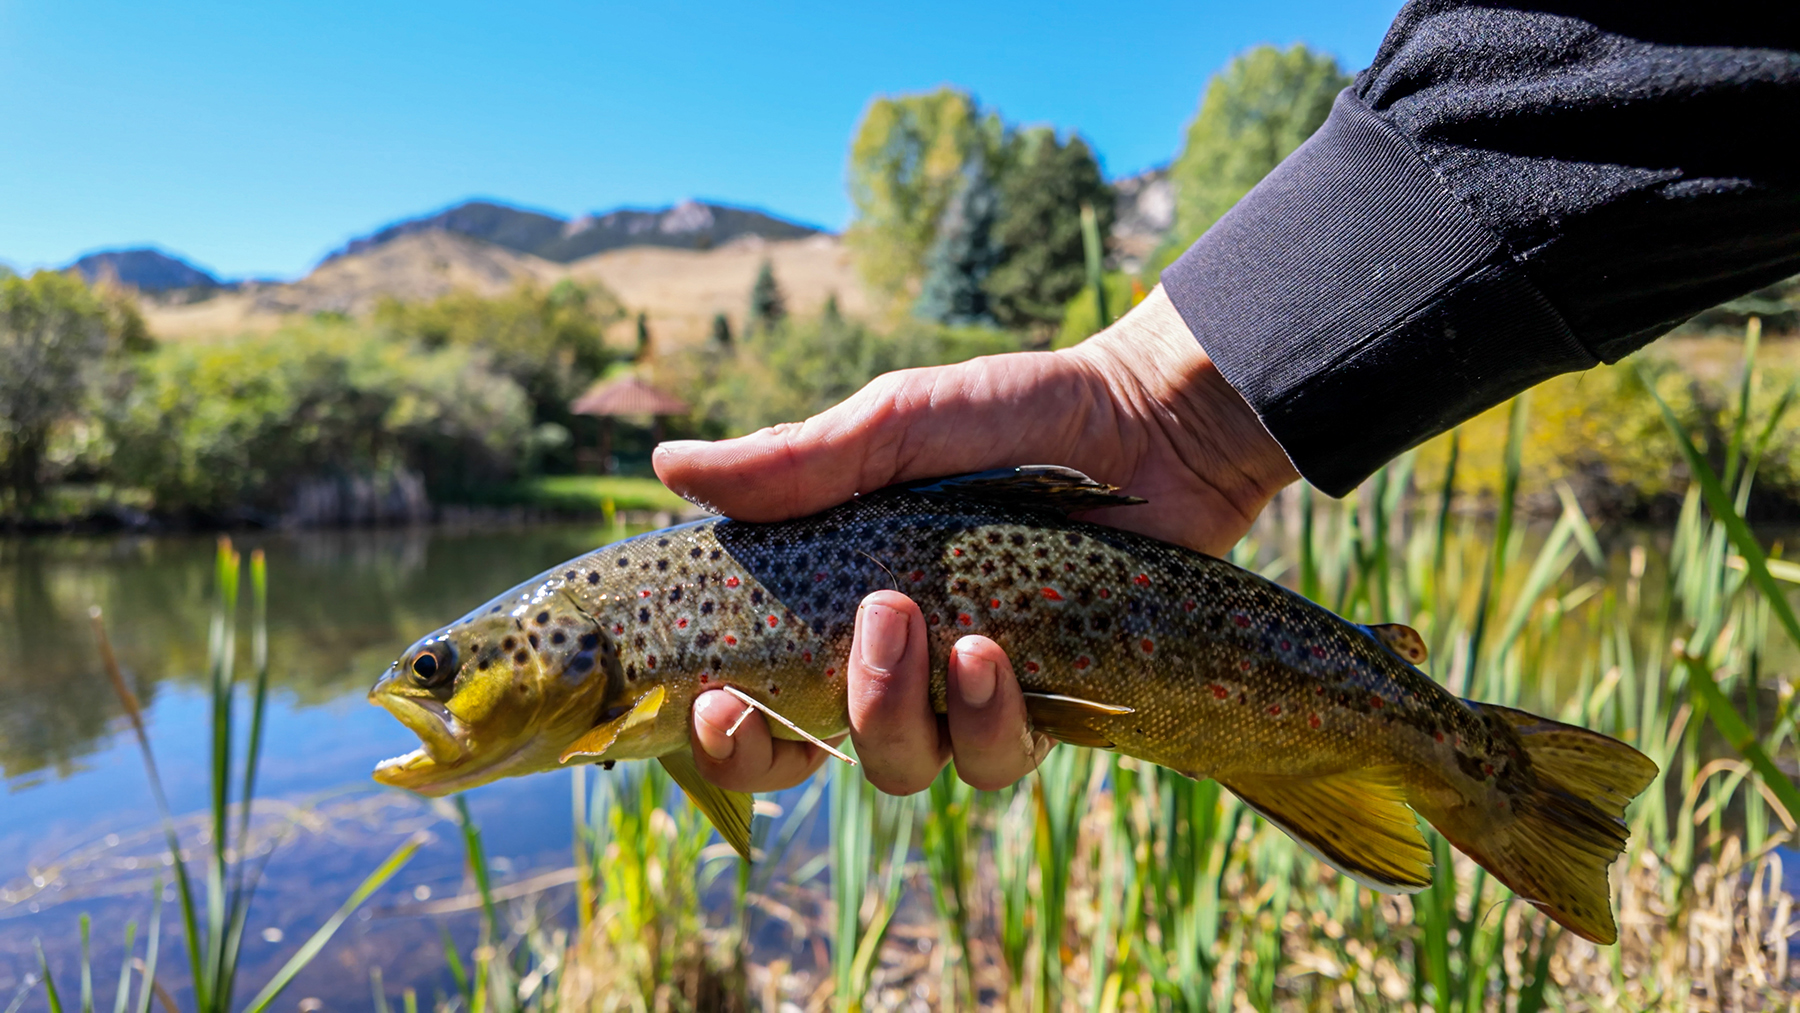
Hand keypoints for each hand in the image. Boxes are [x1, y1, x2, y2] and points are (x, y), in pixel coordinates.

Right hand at [658, 285, 1297, 794]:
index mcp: (833, 597)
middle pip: (808, 757)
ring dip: (892, 710)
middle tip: (793, 678)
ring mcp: (965, 692)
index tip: (711, 701)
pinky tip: (995, 657)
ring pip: (902, 766)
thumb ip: (795, 461)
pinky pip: (997, 759)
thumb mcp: (897, 424)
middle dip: (781, 743)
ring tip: (927, 626)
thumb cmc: (1013, 412)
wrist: (1148, 419)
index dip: (721, 728)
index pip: (754, 693)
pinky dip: (989, 717)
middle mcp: (891, 659)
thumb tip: (666, 466)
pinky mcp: (1045, 708)